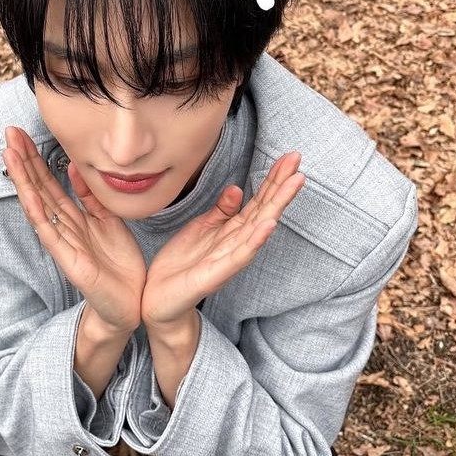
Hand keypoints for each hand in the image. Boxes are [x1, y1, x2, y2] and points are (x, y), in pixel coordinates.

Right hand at [2, 126, 145, 333]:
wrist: (131, 302)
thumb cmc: (118, 264)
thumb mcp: (108, 220)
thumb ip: (91, 197)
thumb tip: (74, 167)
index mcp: (74, 217)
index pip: (49, 182)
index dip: (36, 158)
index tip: (21, 133)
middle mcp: (63, 227)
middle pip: (39, 188)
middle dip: (24, 160)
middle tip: (9, 132)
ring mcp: (63, 243)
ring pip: (38, 205)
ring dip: (24, 179)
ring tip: (9, 154)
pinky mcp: (68, 260)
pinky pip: (50, 232)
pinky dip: (38, 212)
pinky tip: (27, 194)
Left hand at [141, 151, 305, 326]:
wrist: (157, 298)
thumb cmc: (181, 264)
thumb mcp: (201, 229)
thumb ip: (221, 211)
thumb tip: (237, 188)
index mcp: (233, 230)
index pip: (258, 200)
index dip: (273, 179)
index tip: (289, 157)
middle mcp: (237, 242)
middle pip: (265, 209)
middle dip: (281, 185)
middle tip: (298, 160)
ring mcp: (230, 258)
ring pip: (259, 227)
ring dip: (277, 205)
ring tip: (294, 183)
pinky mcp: (217, 274)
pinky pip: (240, 255)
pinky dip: (256, 240)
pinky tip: (268, 224)